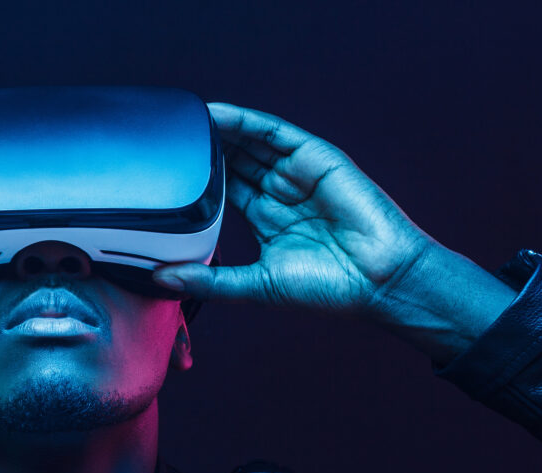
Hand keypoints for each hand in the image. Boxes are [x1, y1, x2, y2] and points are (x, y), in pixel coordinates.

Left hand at [153, 102, 436, 317]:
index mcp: (267, 219)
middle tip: (163, 140)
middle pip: (234, 162)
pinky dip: (245, 121)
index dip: (196, 180)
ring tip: (183, 120)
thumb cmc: (328, 289)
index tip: (160, 173)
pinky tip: (216, 114)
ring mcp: (299, 174)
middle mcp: (281, 192)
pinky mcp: (318, 159)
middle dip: (203, 151)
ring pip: (250, 143)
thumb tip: (162, 280)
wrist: (381, 282)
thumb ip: (211, 281)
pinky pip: (275, 133)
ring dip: (218, 131)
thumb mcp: (256, 285)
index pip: (224, 190)